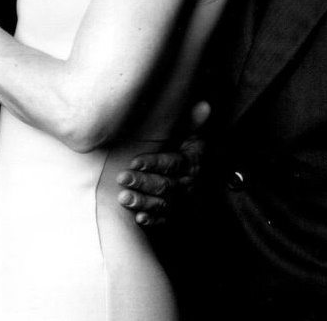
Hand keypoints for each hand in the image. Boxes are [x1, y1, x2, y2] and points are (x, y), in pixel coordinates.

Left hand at [116, 101, 209, 226]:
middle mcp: (188, 182)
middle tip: (122, 178)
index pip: (173, 163)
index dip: (154, 163)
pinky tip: (138, 218)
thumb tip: (204, 105)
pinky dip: (153, 221)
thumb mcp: (191, 131)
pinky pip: (165, 219)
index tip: (134, 162)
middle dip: (143, 183)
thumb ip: (193, 120)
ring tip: (124, 198)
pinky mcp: (175, 212)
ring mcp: (182, 199)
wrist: (200, 168)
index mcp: (191, 161)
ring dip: (143, 202)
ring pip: (163, 203)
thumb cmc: (187, 145)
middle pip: (166, 185)